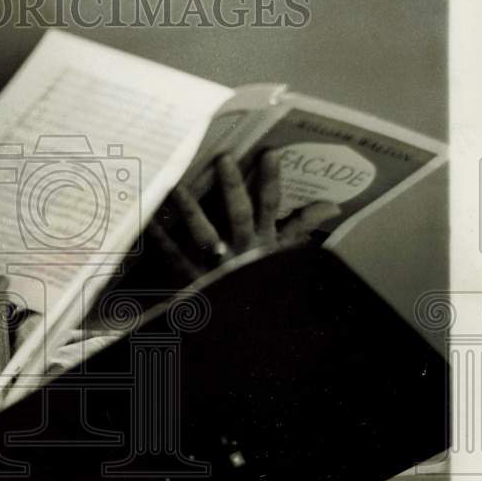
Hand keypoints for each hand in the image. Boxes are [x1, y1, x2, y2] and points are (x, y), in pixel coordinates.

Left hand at [147, 150, 340, 283]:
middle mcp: (242, 251)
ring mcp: (217, 265)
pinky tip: (150, 218)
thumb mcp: (285, 255)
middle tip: (223, 158)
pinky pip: (175, 256)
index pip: (272, 207)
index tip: (270, 152)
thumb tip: (332, 205)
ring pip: (203, 232)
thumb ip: (302, 226)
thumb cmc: (264, 283)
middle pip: (239, 214)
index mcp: (265, 242)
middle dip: (233, 187)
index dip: (272, 181)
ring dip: (191, 208)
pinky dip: (162, 238)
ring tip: (177, 184)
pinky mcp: (194, 278)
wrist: (244, 328)